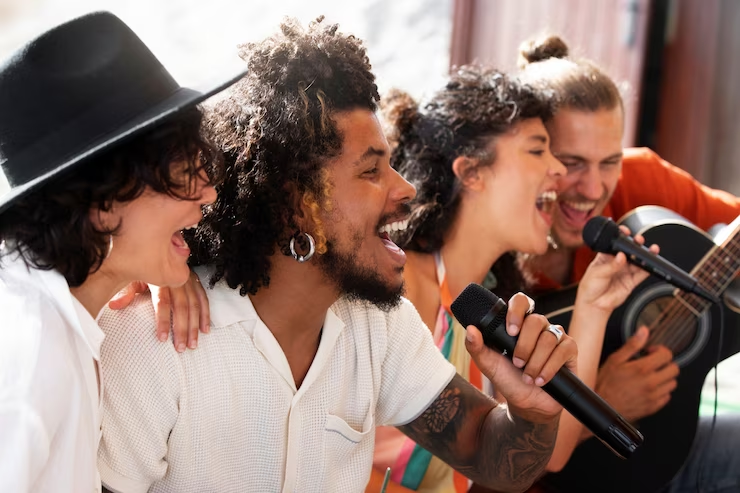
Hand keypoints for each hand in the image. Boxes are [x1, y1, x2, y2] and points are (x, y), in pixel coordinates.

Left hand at [108, 272, 210, 352]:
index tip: (163, 338)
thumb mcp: (133, 276)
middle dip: (182, 329)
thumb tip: (114, 305)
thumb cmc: (145, 267)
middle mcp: (177, 280)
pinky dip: (205, 315)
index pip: (163, 302)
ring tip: (193, 344)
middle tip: (181, 347)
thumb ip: (126, 292)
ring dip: (195, 326)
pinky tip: (205, 329)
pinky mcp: (196, 282)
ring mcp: (189, 281)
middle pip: (182, 307)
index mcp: (160, 279)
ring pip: (195, 305)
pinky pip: (203, 299)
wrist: (160, 249)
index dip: (163, 321)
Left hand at [465, 293, 576, 422]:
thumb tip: (470, 329)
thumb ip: (476, 347)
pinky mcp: (569, 349)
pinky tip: (541, 379)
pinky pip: (564, 349)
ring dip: (536, 361)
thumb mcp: (488, 365)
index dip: (517, 311)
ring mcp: (555, 336)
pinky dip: (550, 367)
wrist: (528, 405)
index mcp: (518, 324)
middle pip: (536, 320)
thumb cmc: (508, 380)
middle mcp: (538, 326)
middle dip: (524, 346)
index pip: (521, 301)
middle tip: (517, 363)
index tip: (511, 331)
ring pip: (549, 337)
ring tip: (528, 377)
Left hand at [576, 226, 657, 312]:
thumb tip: (621, 256)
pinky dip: (648, 268)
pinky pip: (642, 273)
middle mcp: (616, 262)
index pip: (614, 243)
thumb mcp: (597, 273)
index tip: (625, 231)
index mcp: (605, 256)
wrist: (593, 304)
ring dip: (645, 254)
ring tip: (651, 250)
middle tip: (638, 240)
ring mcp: (625, 271)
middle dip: (635, 244)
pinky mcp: (631, 281)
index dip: (620, 236)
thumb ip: (611, 265)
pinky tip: (651, 263)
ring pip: (638, 260)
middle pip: (629, 250)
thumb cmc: (590, 286)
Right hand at [595, 326, 678, 421]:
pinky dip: (662, 391)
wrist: (603, 407)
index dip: (660, 350)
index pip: (666, 355)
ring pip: (672, 383)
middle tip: (654, 363)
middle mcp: (652, 383)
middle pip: (674, 369)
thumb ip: (632, 345)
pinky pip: (667, 397)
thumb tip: (643, 331)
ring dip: (665, 377)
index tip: (651, 352)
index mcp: (643, 369)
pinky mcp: (653, 407)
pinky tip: (650, 388)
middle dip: (665, 363)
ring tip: (652, 376)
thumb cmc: (605, 384)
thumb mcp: (615, 360)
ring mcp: (654, 396)